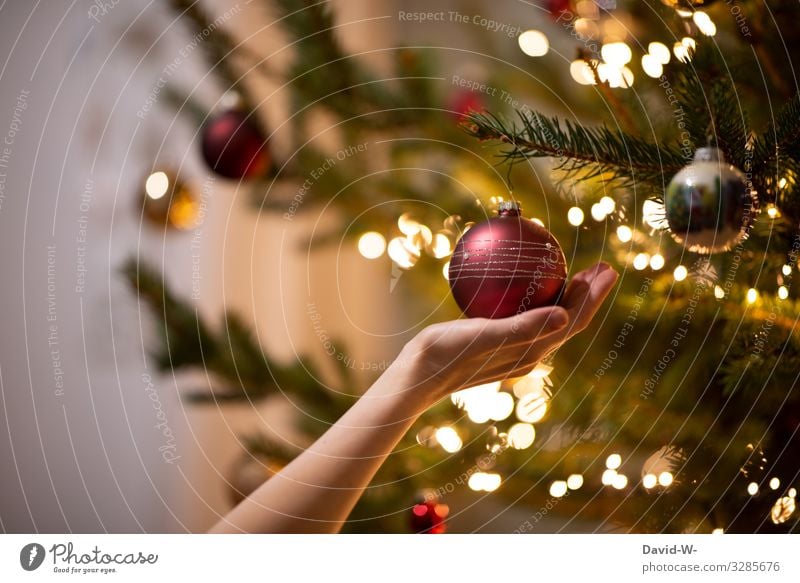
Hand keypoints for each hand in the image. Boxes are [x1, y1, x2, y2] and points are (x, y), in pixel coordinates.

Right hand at [397, 262, 617, 404]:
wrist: (418, 374)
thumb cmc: (449, 353)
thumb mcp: (485, 335)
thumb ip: (524, 327)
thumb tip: (563, 315)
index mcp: (532, 351)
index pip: (573, 321)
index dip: (594, 296)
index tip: (607, 269)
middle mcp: (529, 353)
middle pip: (567, 320)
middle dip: (588, 295)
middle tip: (601, 267)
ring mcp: (514, 351)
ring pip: (550, 320)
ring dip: (568, 297)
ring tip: (575, 273)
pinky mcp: (498, 346)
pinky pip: (527, 319)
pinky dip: (537, 301)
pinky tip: (523, 285)